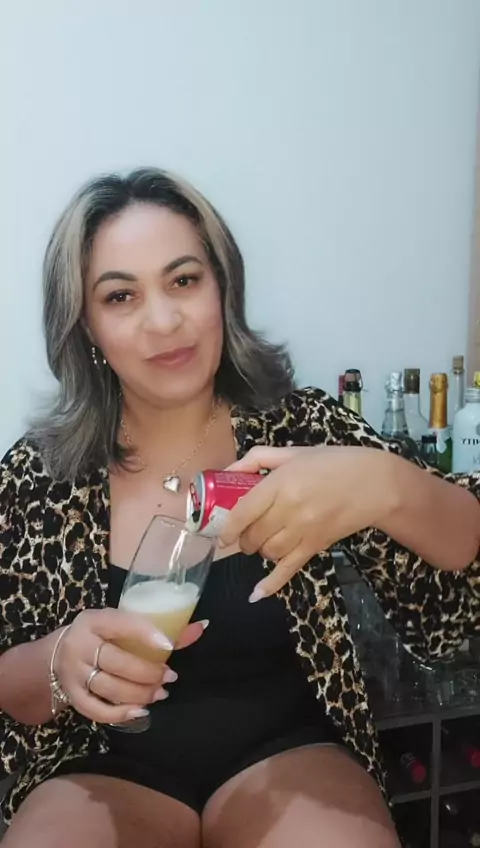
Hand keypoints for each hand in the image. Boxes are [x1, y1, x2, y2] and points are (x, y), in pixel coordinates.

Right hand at [55, 608, 205, 723]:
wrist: (57, 654)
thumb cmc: (100, 635)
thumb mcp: (121, 623)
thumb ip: (159, 627)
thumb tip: (202, 627)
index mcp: (94, 620)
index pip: (121, 624)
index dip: (145, 634)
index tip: (168, 646)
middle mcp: (80, 645)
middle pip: (117, 662)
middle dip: (148, 672)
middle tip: (170, 676)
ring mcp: (73, 673)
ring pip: (109, 688)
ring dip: (139, 694)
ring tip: (160, 693)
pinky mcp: (72, 695)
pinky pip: (95, 710)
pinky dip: (119, 714)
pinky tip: (140, 711)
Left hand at [219, 445, 392, 598]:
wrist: (376, 484)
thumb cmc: (334, 462)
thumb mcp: (294, 452)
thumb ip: (258, 458)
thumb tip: (228, 470)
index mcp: (281, 483)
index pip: (244, 511)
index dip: (228, 526)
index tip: (221, 533)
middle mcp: (289, 509)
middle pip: (254, 535)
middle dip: (243, 539)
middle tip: (245, 534)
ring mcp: (304, 530)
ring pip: (268, 552)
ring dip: (258, 550)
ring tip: (260, 543)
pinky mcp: (316, 546)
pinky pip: (289, 569)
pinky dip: (271, 584)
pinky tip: (255, 594)